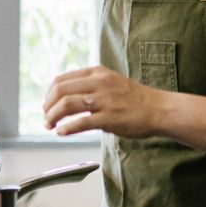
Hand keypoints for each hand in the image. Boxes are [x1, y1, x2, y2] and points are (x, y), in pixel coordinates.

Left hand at [43, 66, 167, 139]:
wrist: (159, 109)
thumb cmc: (135, 99)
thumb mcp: (110, 81)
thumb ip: (90, 85)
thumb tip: (65, 97)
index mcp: (97, 73)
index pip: (61, 80)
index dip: (49, 94)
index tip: (47, 105)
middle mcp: (99, 83)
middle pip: (60, 91)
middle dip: (47, 106)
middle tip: (46, 118)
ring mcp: (104, 100)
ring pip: (67, 105)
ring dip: (53, 117)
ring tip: (51, 126)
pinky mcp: (110, 118)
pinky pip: (81, 122)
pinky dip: (67, 128)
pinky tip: (62, 132)